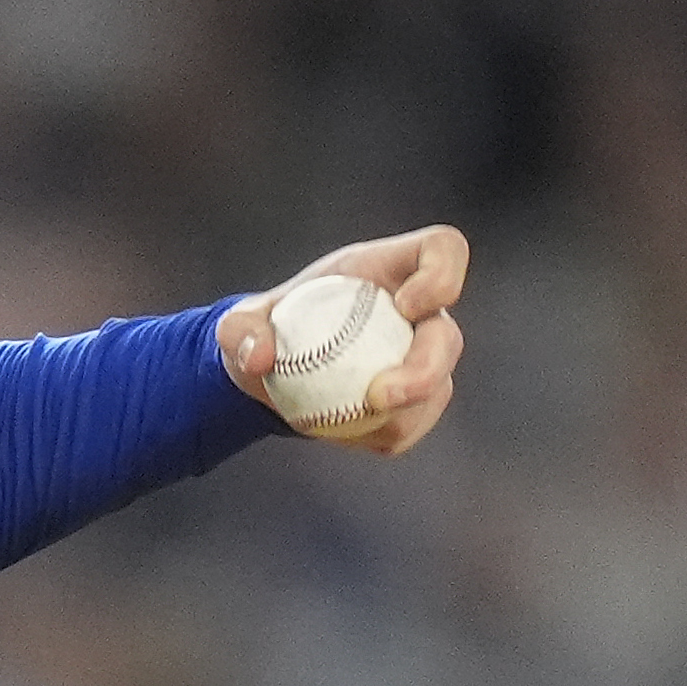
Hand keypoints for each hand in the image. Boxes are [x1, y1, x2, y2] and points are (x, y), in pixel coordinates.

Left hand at [215, 225, 467, 455]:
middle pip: (447, 335)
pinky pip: (414, 424)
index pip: (442, 250)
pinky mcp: (415, 400)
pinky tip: (348, 434)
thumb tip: (260, 358)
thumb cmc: (268, 328)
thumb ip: (240, 330)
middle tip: (380, 396)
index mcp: (388, 270)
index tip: (406, 306)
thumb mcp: (239, 323)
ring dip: (405, 414)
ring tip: (354, 422)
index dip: (443, 275)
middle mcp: (418, 313)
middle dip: (426, 368)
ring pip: (439, 387)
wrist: (274, 370)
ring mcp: (422, 357)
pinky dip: (383, 434)